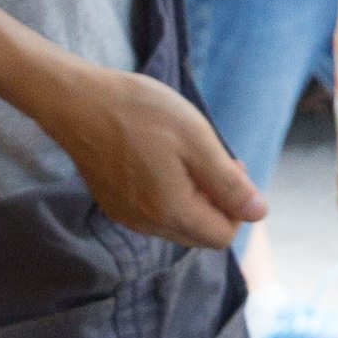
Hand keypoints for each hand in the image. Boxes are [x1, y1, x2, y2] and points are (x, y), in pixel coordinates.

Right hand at [30, 62, 262, 250]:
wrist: (78, 102)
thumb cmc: (140, 113)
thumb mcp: (197, 140)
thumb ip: (229, 183)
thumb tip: (259, 214)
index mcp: (172, 212)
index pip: (223, 236)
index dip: (237, 206)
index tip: (230, 166)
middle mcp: (147, 225)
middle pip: (201, 235)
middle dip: (217, 204)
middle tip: (212, 159)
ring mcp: (127, 216)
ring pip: (178, 225)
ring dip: (194, 200)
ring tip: (186, 157)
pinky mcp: (114, 204)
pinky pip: (155, 215)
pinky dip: (169, 196)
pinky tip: (162, 161)